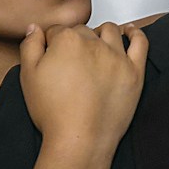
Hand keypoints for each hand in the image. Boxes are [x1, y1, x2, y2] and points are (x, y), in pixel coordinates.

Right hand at [20, 21, 148, 149]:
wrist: (79, 140)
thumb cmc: (53, 112)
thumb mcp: (28, 75)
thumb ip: (30, 46)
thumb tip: (34, 28)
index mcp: (67, 40)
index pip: (57, 31)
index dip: (51, 43)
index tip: (50, 56)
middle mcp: (94, 43)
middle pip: (83, 32)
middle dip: (75, 40)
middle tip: (70, 61)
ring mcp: (117, 57)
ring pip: (110, 32)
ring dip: (101, 33)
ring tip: (96, 44)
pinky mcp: (134, 72)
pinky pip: (140, 43)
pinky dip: (135, 34)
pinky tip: (130, 31)